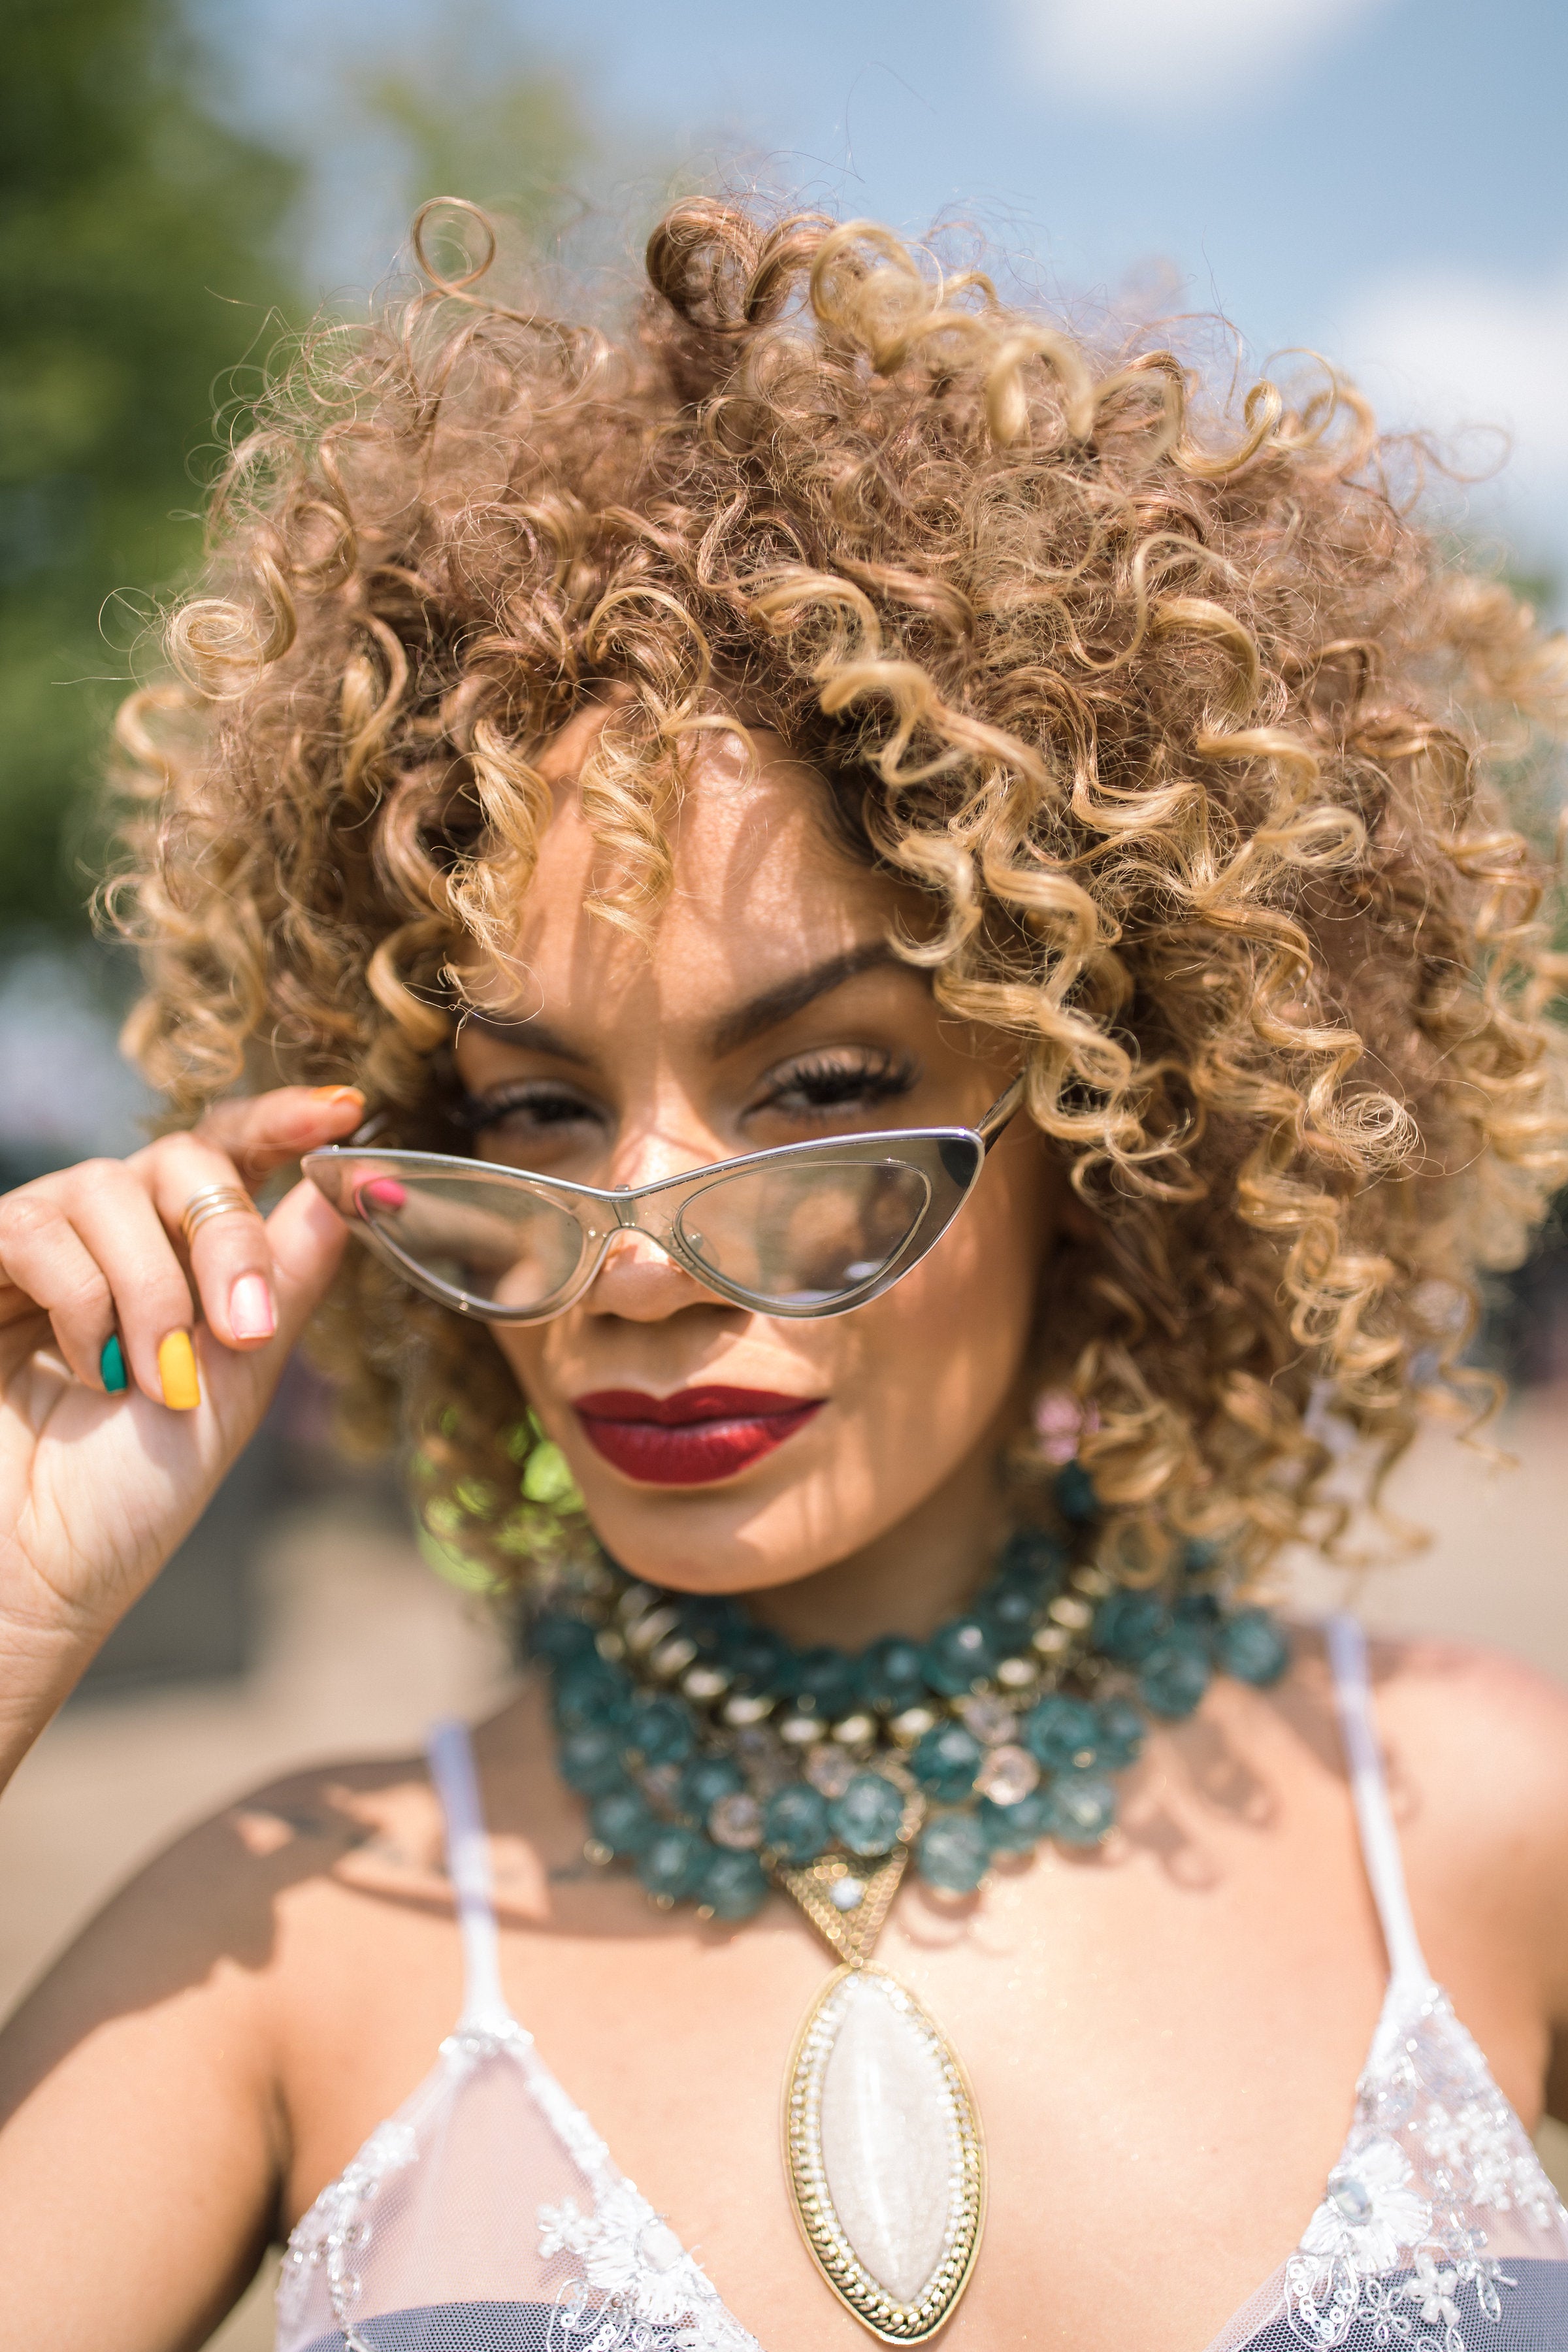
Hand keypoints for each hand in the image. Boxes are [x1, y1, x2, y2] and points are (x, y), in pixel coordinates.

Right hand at [0, 1086, 364, 1775]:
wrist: (37, 1571)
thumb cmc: (130, 1495)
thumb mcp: (239, 1376)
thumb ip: (288, 1275)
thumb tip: (352, 1179)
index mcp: (182, 1257)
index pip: (230, 1154)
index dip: (281, 1120)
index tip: (343, 1110)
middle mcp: (112, 1235)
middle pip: (186, 1161)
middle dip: (226, 1239)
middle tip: (240, 1332)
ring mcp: (42, 1244)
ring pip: (114, 1189)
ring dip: (151, 1291)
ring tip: (150, 1382)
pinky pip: (41, 1230)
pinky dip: (83, 1303)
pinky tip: (87, 1370)